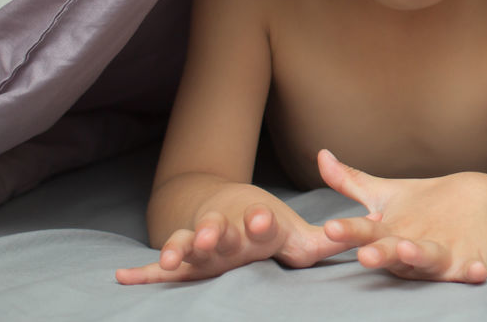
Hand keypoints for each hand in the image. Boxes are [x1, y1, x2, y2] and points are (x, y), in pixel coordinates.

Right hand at [115, 193, 357, 283]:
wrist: (228, 210)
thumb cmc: (267, 228)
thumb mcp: (297, 234)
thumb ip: (327, 240)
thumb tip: (367, 235)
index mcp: (253, 225)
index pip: (259, 221)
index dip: (262, 220)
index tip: (264, 218)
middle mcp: (223, 231)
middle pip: (218, 231)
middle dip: (215, 233)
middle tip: (212, 237)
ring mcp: (198, 244)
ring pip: (186, 244)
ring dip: (177, 248)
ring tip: (170, 258)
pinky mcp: (181, 260)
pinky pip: (155, 268)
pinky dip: (139, 273)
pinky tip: (119, 278)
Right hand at [318, 149, 486, 283]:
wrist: (476, 209)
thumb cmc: (424, 207)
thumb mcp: (386, 195)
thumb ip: (352, 182)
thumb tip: (320, 154)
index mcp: (387, 235)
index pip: (364, 232)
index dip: (348, 231)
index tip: (331, 227)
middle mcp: (409, 252)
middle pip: (392, 252)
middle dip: (380, 254)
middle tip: (366, 255)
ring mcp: (439, 259)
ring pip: (427, 259)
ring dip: (419, 256)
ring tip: (408, 249)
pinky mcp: (468, 264)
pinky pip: (470, 271)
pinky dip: (472, 272)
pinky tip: (476, 271)